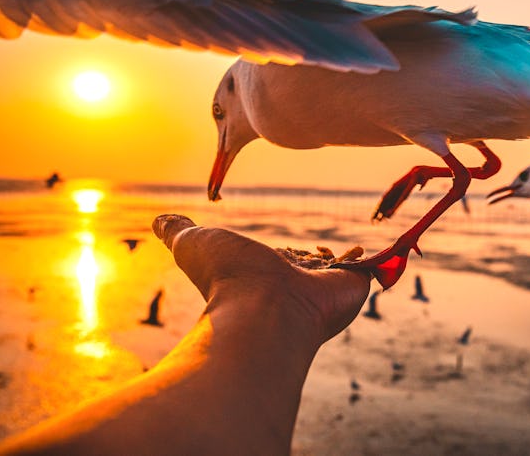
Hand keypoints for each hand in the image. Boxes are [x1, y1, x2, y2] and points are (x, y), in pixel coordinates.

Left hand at [152, 214, 370, 344]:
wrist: (264, 308)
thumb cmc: (226, 277)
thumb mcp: (193, 244)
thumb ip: (179, 232)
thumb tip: (158, 221)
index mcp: (262, 276)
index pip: (276, 265)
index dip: (279, 257)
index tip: (280, 252)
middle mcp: (293, 286)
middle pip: (307, 271)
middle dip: (311, 262)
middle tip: (318, 250)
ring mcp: (323, 290)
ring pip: (336, 272)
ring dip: (340, 262)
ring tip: (348, 250)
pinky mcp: (351, 288)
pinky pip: (367, 271)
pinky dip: (371, 261)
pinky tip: (366, 251)